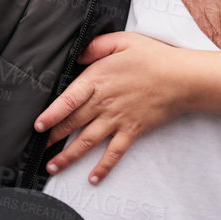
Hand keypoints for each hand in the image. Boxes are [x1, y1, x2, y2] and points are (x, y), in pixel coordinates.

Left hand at [34, 31, 197, 178]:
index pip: (67, 100)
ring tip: (52, 166)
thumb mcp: (122, 41)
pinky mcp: (132, 131)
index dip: (50, 115)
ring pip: (87, 142)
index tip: (37, 126)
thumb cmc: (154, 57)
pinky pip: (114, 153)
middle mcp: (104, 103)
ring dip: (68, 156)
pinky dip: (103, 167)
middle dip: (53, 138)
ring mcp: (118, 119)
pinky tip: (93, 178)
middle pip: (72, 123)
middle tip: (38, 149)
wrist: (183, 78)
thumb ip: (96, 46)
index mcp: (98, 79)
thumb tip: (77, 55)